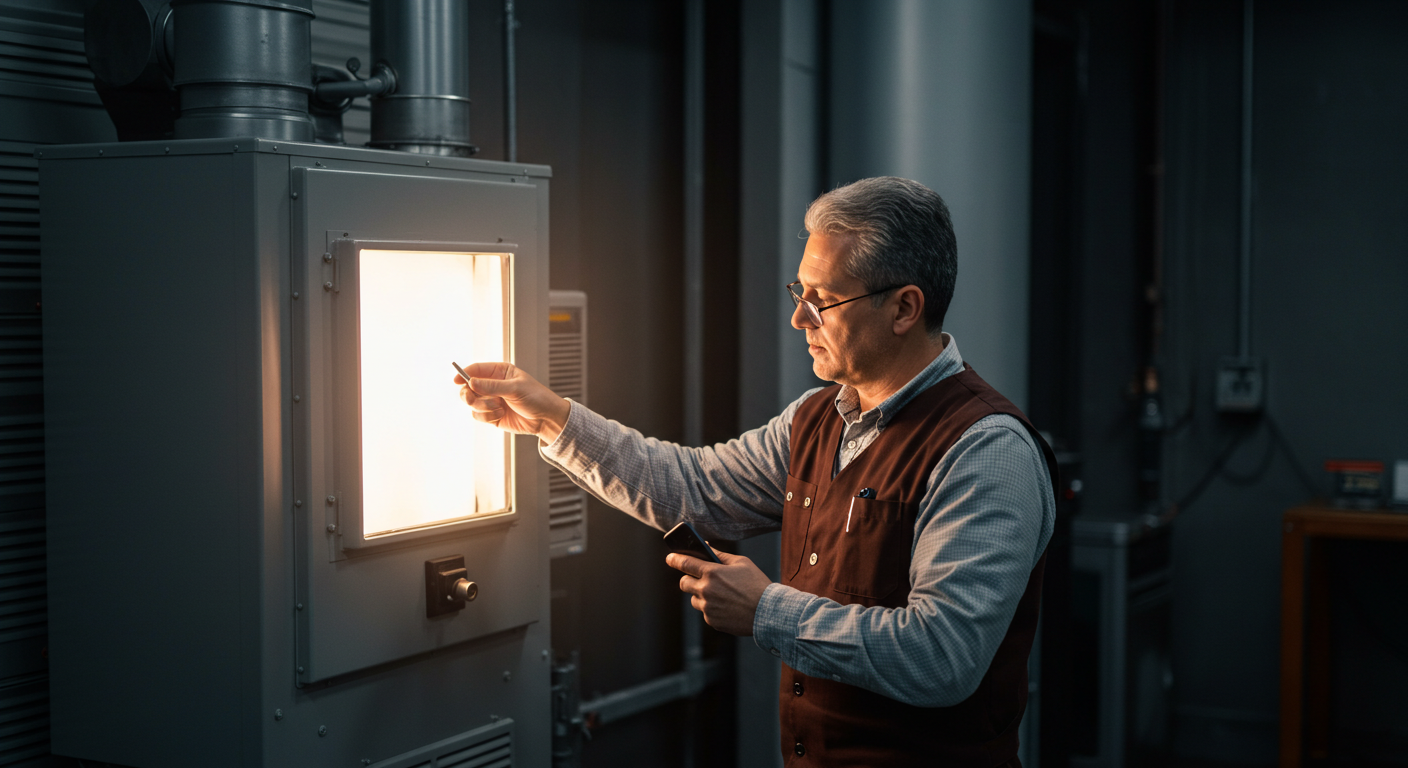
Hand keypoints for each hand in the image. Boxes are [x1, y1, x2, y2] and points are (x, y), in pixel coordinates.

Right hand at [453, 362, 571, 442]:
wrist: (546, 419)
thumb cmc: (535, 398)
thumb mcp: (515, 389)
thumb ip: (492, 386)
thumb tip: (471, 382)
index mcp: (499, 372)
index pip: (476, 369)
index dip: (464, 374)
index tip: (456, 380)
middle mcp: (492, 385)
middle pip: (468, 387)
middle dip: (469, 394)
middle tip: (473, 399)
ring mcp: (491, 400)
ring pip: (472, 403)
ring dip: (482, 407)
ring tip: (498, 408)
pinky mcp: (491, 415)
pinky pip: (478, 416)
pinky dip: (486, 417)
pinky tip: (500, 415)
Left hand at [667, 549, 771, 635]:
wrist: (768, 612)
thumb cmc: (756, 584)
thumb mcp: (741, 563)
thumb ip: (720, 555)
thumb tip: (706, 547)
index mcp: (712, 573)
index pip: (684, 563)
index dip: (674, 559)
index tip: (670, 558)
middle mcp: (706, 590)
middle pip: (683, 583)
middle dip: (689, 579)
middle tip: (700, 578)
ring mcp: (707, 608)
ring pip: (694, 599)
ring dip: (701, 595)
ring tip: (721, 595)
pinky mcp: (712, 621)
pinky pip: (705, 612)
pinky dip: (712, 608)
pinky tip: (728, 606)